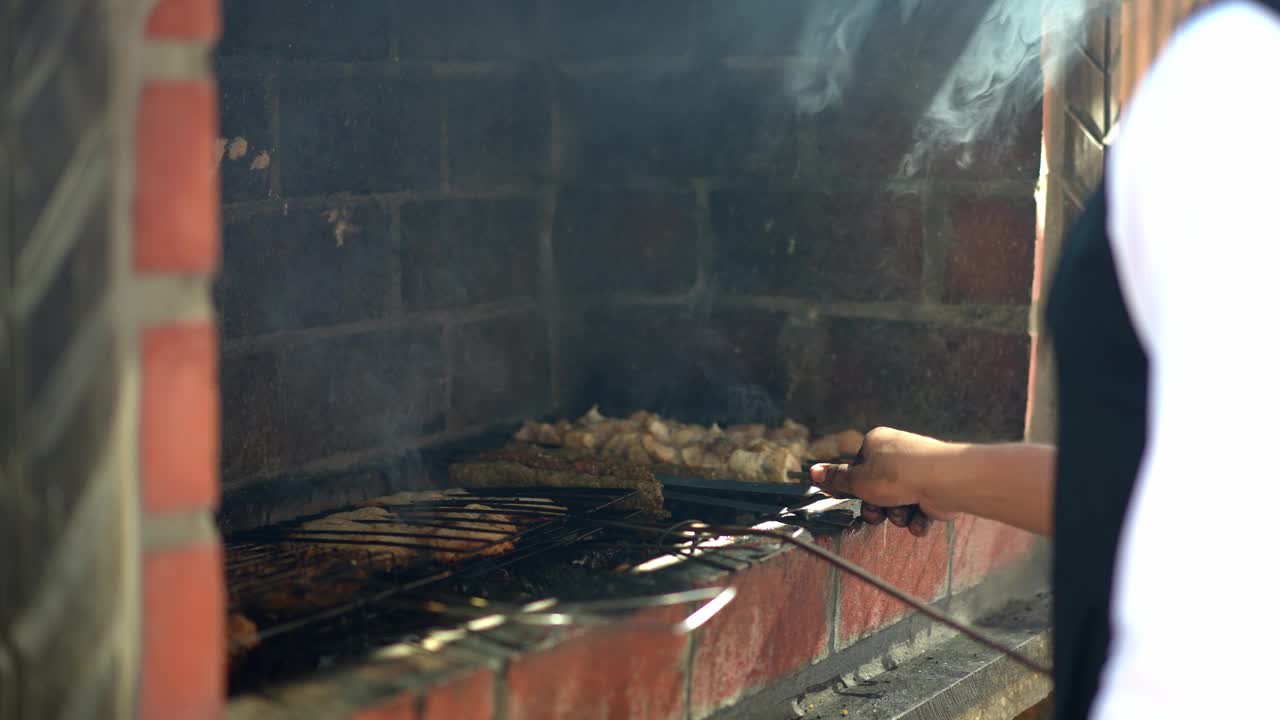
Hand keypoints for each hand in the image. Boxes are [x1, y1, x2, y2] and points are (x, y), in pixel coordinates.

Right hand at [809, 427, 961, 536]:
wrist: (944, 481)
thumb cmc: (898, 474)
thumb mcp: (858, 479)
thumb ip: (836, 478)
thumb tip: (813, 472)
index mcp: (876, 443)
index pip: (857, 469)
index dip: (856, 488)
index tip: (856, 497)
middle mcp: (897, 455)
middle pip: (876, 490)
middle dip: (877, 507)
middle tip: (878, 511)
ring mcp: (917, 473)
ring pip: (897, 504)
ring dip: (897, 515)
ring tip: (904, 511)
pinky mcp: (934, 490)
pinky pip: (919, 511)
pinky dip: (918, 519)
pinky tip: (920, 519)